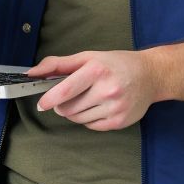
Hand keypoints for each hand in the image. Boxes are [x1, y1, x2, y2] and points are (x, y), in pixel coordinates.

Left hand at [28, 50, 167, 130]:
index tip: (41, 104)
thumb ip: (58, 64)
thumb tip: (32, 73)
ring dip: (74, 112)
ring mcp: (115, 108)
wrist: (151, 75)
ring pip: (78, 119)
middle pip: (69, 108)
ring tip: (85, 99)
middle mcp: (107, 90)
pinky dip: (88, 119)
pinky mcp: (120, 121)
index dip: (50, 99)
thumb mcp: (87, 57)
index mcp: (97, 71)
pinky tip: (98, 107)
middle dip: (62, 105)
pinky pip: (92, 126)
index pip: (66, 90)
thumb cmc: (115, 64)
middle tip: (69, 97)